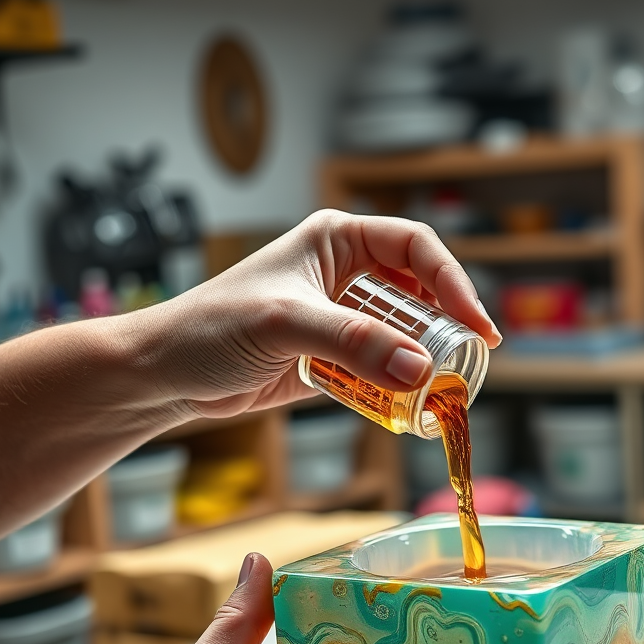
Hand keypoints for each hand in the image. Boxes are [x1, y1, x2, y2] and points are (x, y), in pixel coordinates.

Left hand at [134, 209, 500, 421]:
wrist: (166, 374)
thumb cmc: (211, 328)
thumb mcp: (287, 324)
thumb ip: (354, 344)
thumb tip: (421, 371)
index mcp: (336, 240)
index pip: (415, 247)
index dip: (453, 281)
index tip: (476, 325)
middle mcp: (345, 273)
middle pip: (419, 291)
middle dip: (448, 325)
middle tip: (472, 361)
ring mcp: (341, 317)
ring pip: (404, 332)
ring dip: (427, 358)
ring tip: (448, 387)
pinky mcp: (334, 357)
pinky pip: (382, 366)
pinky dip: (400, 384)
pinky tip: (412, 403)